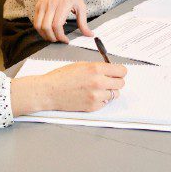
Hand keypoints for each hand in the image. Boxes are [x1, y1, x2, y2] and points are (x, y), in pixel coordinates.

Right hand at [10, 62, 126, 115]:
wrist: (49, 91)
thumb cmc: (61, 77)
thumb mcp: (81, 65)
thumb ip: (97, 67)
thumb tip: (110, 70)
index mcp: (95, 69)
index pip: (121, 71)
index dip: (120, 71)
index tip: (117, 72)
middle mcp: (98, 82)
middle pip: (121, 83)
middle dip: (115, 81)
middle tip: (108, 80)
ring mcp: (96, 96)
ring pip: (115, 94)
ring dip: (109, 91)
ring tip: (97, 89)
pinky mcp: (93, 107)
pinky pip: (105, 103)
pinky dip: (101, 100)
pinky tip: (90, 96)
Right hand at [34, 0, 92, 42]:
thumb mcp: (80, 6)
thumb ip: (83, 22)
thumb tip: (89, 34)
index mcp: (63, 5)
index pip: (57, 25)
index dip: (60, 36)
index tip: (65, 40)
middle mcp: (51, 5)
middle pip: (47, 27)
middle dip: (52, 38)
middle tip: (58, 40)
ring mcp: (43, 6)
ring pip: (38, 26)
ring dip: (44, 35)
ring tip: (52, 37)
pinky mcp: (38, 7)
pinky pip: (35, 22)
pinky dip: (40, 30)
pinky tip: (47, 31)